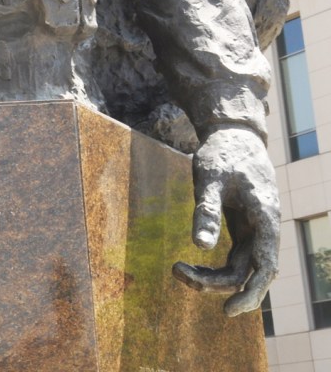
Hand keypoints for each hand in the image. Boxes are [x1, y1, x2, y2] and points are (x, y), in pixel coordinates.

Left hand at [172, 126, 279, 315]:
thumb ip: (207, 210)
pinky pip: (234, 258)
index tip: (228, 309)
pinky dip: (215, 266)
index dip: (250, 292)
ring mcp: (255, 230)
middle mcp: (264, 228)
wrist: (233, 134)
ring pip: (240, 268)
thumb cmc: (222, 153)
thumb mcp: (210, 177)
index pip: (265, 266)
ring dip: (213, 276)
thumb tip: (200, 246)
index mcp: (264, 217)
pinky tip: (192, 267)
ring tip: (178, 270)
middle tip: (179, 274)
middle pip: (248, 272)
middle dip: (217, 283)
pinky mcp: (243, 228)